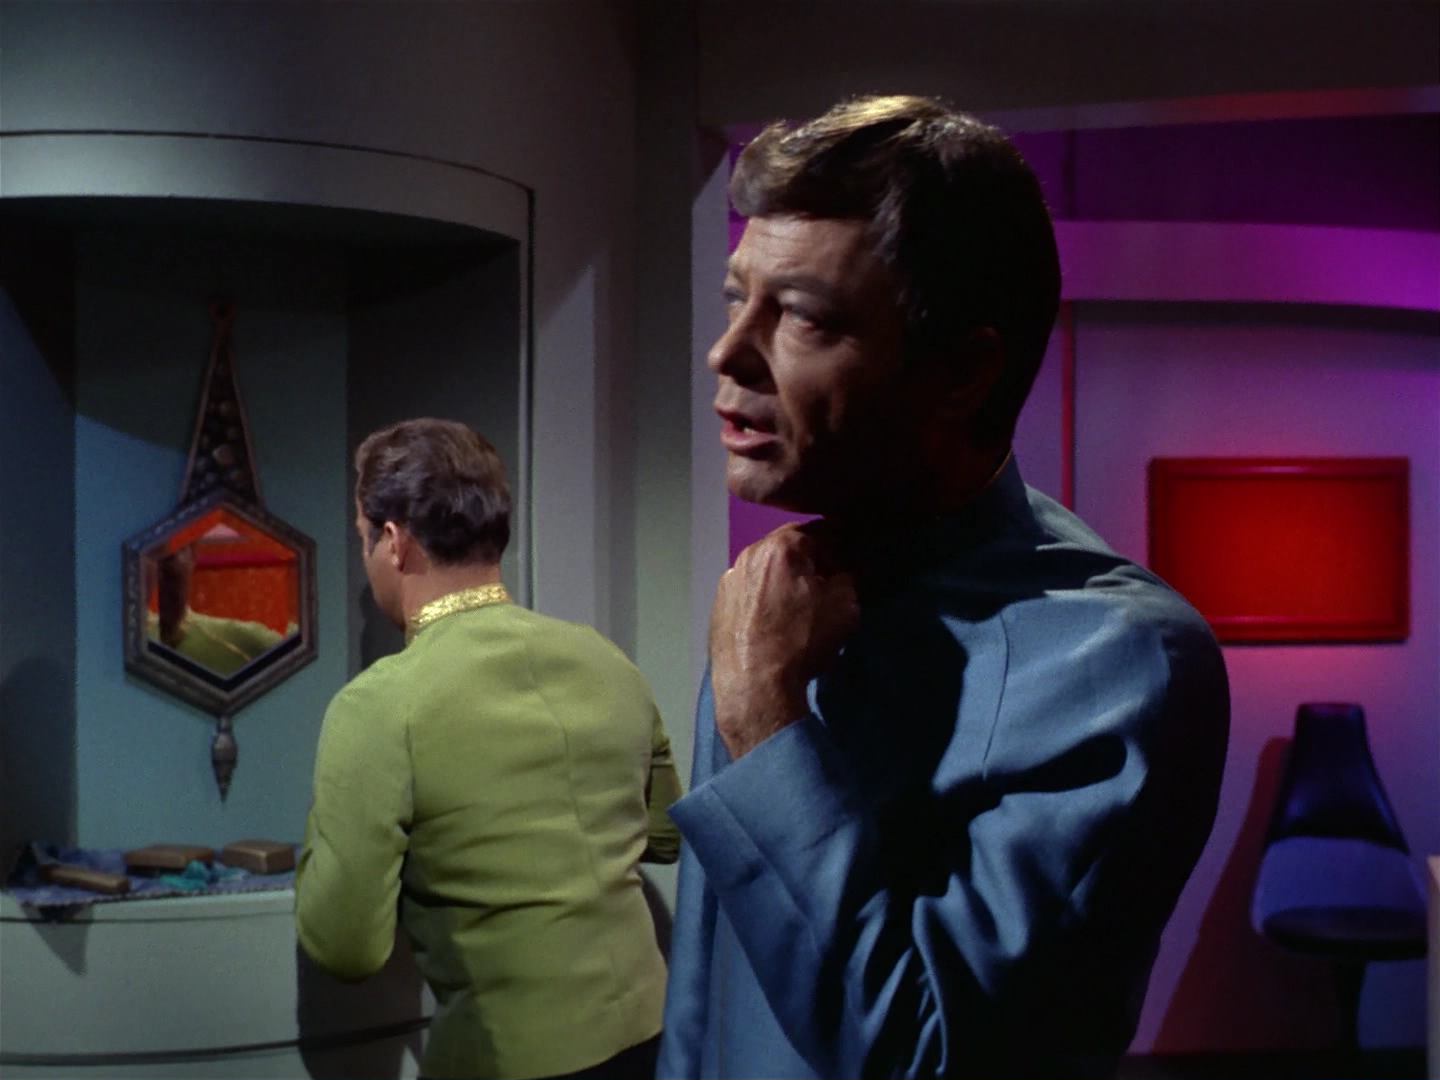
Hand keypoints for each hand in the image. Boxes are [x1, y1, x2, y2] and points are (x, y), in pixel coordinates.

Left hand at [710, 522, 859, 757]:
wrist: (754, 688)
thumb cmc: (802, 642)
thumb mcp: (844, 606)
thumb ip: (847, 577)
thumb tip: (841, 572)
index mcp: (781, 547)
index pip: (821, 532)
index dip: (840, 548)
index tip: (849, 566)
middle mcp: (749, 554)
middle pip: (789, 548)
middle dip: (809, 562)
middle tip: (826, 585)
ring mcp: (729, 579)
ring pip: (766, 568)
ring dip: (784, 579)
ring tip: (798, 606)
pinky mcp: (718, 604)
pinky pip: (750, 590)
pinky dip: (764, 597)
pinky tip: (774, 620)